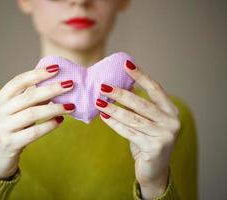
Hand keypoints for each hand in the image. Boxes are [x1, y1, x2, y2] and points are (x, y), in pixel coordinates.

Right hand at [0, 64, 75, 178]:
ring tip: (70, 106)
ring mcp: (2, 128)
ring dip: (54, 108)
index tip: (56, 69)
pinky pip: (34, 132)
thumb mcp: (15, 112)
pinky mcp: (10, 143)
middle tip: (70, 84)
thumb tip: (55, 85)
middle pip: (28, 97)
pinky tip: (60, 121)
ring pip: (32, 114)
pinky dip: (49, 125)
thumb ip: (30, 99)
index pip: (18, 82)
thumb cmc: (11, 129)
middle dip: (51, 89)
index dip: (37, 74)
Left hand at [95, 60, 180, 198]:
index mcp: (172, 111)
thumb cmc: (148, 141)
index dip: (140, 75)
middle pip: (142, 103)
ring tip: (99, 101)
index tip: (126, 64)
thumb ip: (140, 106)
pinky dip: (114, 124)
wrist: (154, 170)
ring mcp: (165, 135)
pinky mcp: (154, 147)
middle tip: (103, 86)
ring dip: (114, 109)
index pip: (155, 89)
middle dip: (121, 93)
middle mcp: (172, 122)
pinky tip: (104, 117)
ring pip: (133, 118)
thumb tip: (121, 86)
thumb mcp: (147, 121)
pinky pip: (129, 132)